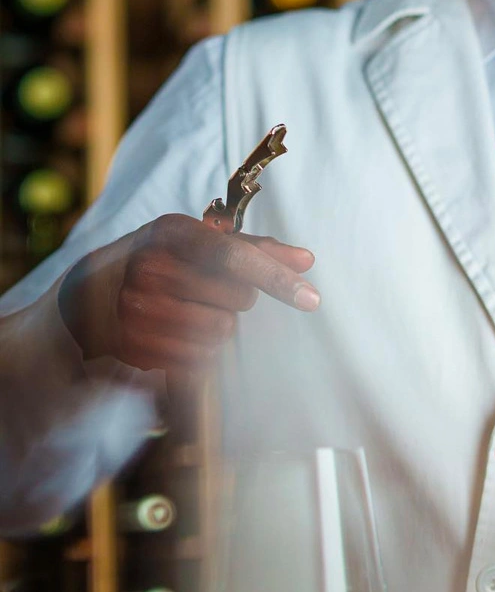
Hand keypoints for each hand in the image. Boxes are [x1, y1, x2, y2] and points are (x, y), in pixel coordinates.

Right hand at [57, 213, 317, 376]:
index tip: (311, 299)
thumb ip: (253, 249)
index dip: (276, 278)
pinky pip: (197, 359)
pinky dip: (199, 350)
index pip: (234, 256)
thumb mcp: (197, 242)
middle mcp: (148, 268)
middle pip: (237, 299)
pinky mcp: (130, 348)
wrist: (85, 297)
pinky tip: (176, 334)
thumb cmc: (159, 262)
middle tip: (207, 291)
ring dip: (218, 326)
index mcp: (170, 232)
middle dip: (236, 299)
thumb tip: (307, 260)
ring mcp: (135, 311)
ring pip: (221, 331)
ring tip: (189, 311)